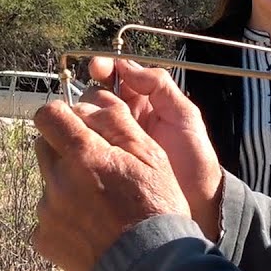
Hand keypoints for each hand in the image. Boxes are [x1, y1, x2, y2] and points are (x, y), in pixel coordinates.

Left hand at [32, 97, 190, 270]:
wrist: (148, 269)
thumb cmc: (156, 209)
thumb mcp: (151, 157)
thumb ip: (118, 124)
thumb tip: (91, 105)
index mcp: (84, 154)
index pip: (49, 116)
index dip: (62, 115)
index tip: (75, 125)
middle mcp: (58, 179)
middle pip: (44, 146)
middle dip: (65, 149)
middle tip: (96, 166)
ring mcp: (48, 210)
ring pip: (48, 182)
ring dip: (67, 184)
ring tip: (100, 205)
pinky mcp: (44, 237)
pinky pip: (48, 216)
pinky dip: (65, 217)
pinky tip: (92, 228)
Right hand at [85, 57, 222, 236]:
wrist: (195, 203)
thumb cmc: (195, 159)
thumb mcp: (185, 116)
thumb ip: (160, 87)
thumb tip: (127, 67)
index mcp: (146, 102)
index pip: (118, 76)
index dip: (104, 68)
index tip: (97, 68)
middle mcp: (126, 118)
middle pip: (96, 96)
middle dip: (89, 95)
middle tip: (92, 105)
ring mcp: (114, 142)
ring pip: (87, 120)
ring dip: (80, 118)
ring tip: (82, 124)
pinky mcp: (105, 163)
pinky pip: (86, 146)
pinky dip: (77, 141)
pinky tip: (75, 142)